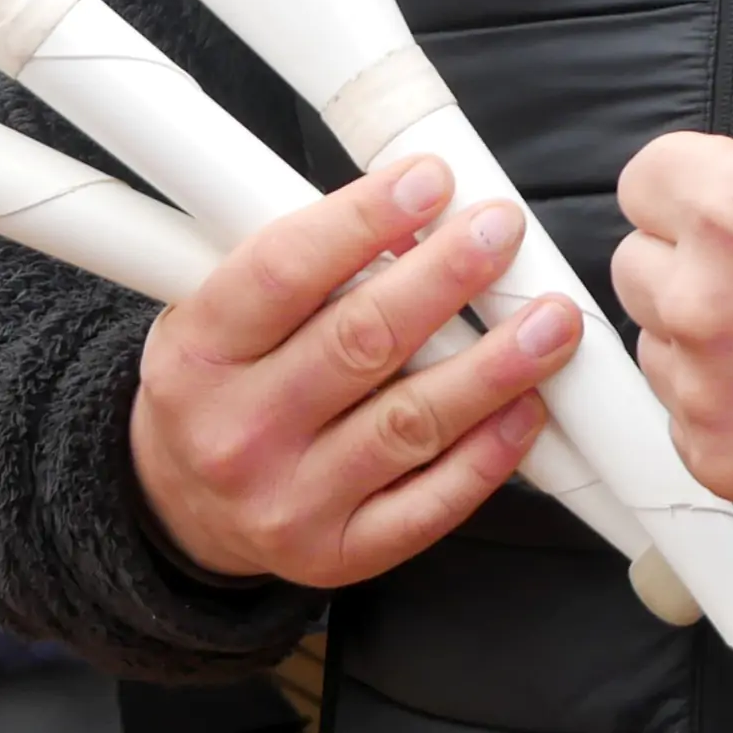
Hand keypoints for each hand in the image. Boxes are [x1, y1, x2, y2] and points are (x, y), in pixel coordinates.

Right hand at [131, 159, 582, 588]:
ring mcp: (288, 501)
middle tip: (502, 230)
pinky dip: (489, 453)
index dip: (363, 219)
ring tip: (552, 319)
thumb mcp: (219, 312)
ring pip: (410, 422)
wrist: (180, 507)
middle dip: (445, 277)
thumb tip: (414, 218)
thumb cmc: (221, 385)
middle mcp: (237, 432)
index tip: (429, 178)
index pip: (283, 270)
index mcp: (197, 353)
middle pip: (360, 341)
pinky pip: (430, 504)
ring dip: (494, 366)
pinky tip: (529, 406)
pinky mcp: (338, 553)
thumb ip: (298, 267)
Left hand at [614, 0, 732, 519]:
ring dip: (711, 331)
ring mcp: (712, 394)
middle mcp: (702, 304)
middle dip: (703, 253)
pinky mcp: (730, 464)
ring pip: (663, 341)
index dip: (714, 181)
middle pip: (645, 258)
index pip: (649, 178)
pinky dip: (732, 409)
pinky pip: (688, 422)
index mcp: (725, 207)